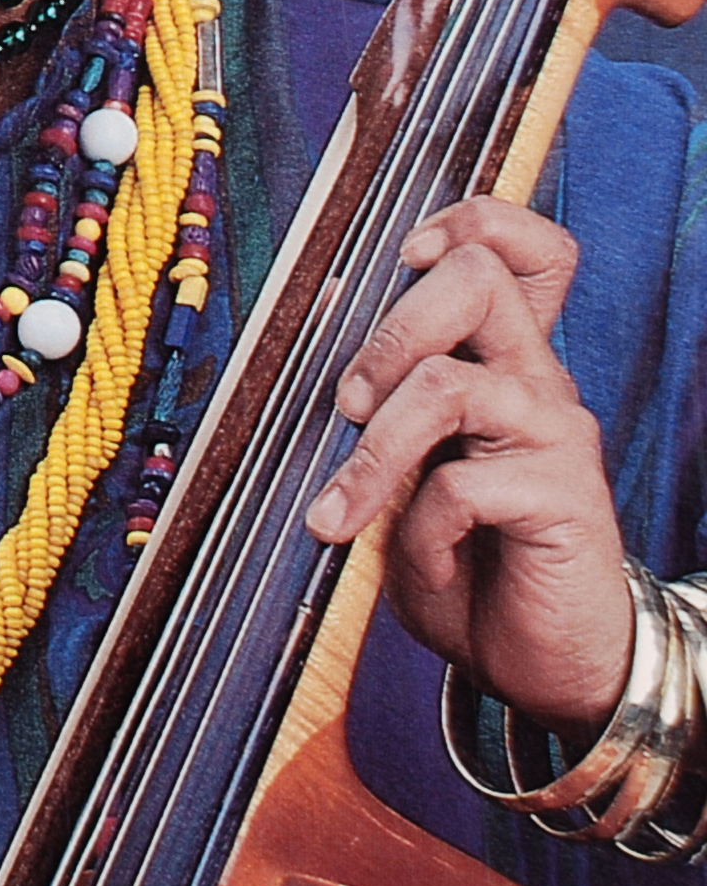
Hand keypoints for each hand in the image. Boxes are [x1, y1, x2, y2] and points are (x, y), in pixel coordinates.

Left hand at [303, 198, 633, 737]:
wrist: (545, 662)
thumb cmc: (467, 560)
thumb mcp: (404, 474)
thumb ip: (381, 408)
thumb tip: (320, 323)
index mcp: (505, 362)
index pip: (522, 249)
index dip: (470, 223)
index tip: (405, 256)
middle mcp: (538, 383)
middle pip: (481, 279)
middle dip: (392, 328)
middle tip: (348, 404)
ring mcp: (556, 437)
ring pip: (450, 382)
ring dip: (376, 448)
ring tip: (342, 508)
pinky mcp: (565, 501)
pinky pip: (463, 485)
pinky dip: (418, 529)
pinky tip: (423, 563)